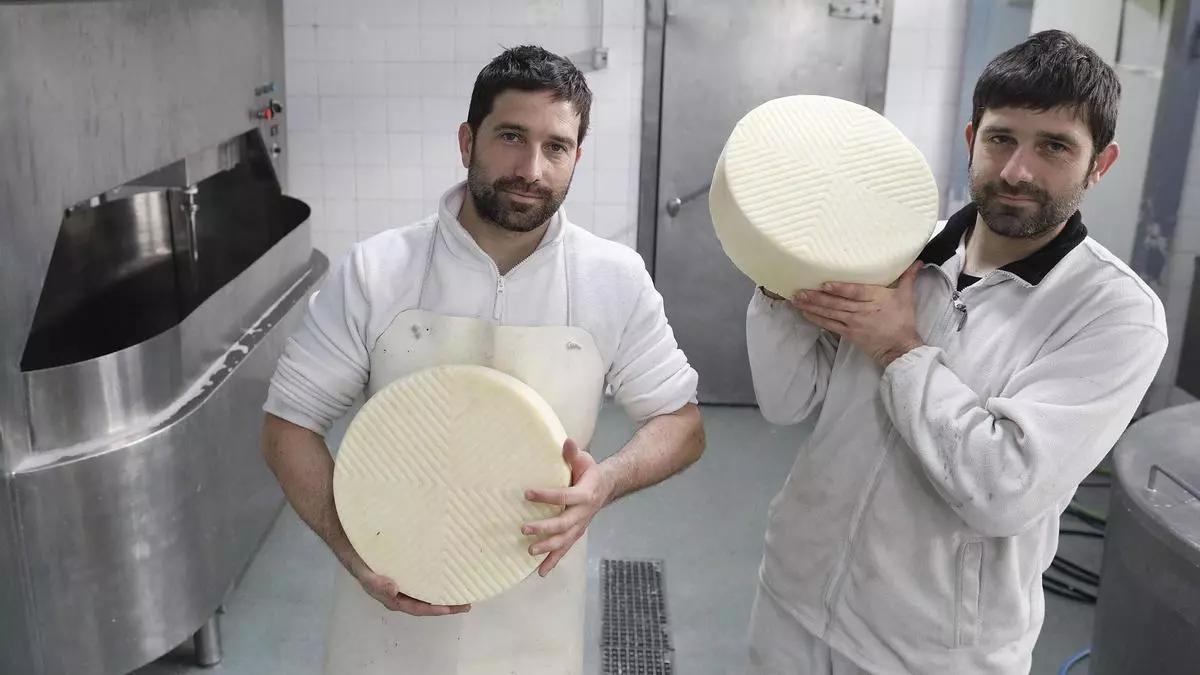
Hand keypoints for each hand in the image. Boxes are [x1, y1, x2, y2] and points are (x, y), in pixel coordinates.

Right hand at [354, 565, 470, 615]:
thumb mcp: (365, 574)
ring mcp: (406, 584)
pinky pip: (426, 579)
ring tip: (462, 590)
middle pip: (427, 603)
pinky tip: (449, 573)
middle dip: (446, 605)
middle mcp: (402, 594)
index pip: (418, 608)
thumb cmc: (360, 562)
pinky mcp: (408, 572)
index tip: (451, 608)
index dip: (435, 609)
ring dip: (444, 593)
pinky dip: (438, 579)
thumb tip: (394, 590)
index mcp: (394, 599)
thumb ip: (376, 583)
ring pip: (428, 592)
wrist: (354, 545)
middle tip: (466, 603)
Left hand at [523, 439, 613, 576]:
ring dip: (548, 547)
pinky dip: (553, 561)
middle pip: (564, 524)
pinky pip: (565, 549)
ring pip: (565, 541)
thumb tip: (567, 441)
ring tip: (530, 550)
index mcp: (586, 494)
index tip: (527, 493)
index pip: (565, 496)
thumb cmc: (590, 471)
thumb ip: (573, 453)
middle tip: (524, 528)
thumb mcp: (584, 460)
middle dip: (544, 528)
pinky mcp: (576, 533)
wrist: (606, 487)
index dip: (546, 495)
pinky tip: (541, 572)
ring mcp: (580, 526)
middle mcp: (584, 513)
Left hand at [790, 262, 923, 365]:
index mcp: (876, 299)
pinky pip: (829, 326)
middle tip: (799, 291)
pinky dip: (816, 319)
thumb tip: (917, 261)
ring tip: (797, 300)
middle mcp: (862, 311)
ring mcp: (853, 323)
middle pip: (837, 303)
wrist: (900, 347)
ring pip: (830, 313)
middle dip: (816, 297)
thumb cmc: (903, 320)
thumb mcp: (907, 297)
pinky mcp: (848, 334)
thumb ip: (907, 278)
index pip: (855, 292)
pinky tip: (804, 313)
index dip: (840, 289)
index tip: (824, 284)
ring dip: (812, 307)